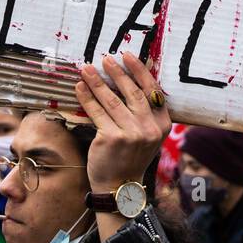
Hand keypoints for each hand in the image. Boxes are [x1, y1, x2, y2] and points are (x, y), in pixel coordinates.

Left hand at [76, 52, 168, 194]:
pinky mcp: (111, 138)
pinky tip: (80, 88)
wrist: (119, 186)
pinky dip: (87, 98)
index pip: (153, 91)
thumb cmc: (131, 156)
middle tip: (106, 59)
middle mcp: (149, 128)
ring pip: (112, 101)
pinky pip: (97, 113)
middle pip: (132, 93)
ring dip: (97, 82)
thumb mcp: (148, 135)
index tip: (128, 56)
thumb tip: (128, 80)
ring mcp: (131, 134)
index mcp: (162, 124)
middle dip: (118, 73)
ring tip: (87, 69)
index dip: (140, 71)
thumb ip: (145, 113)